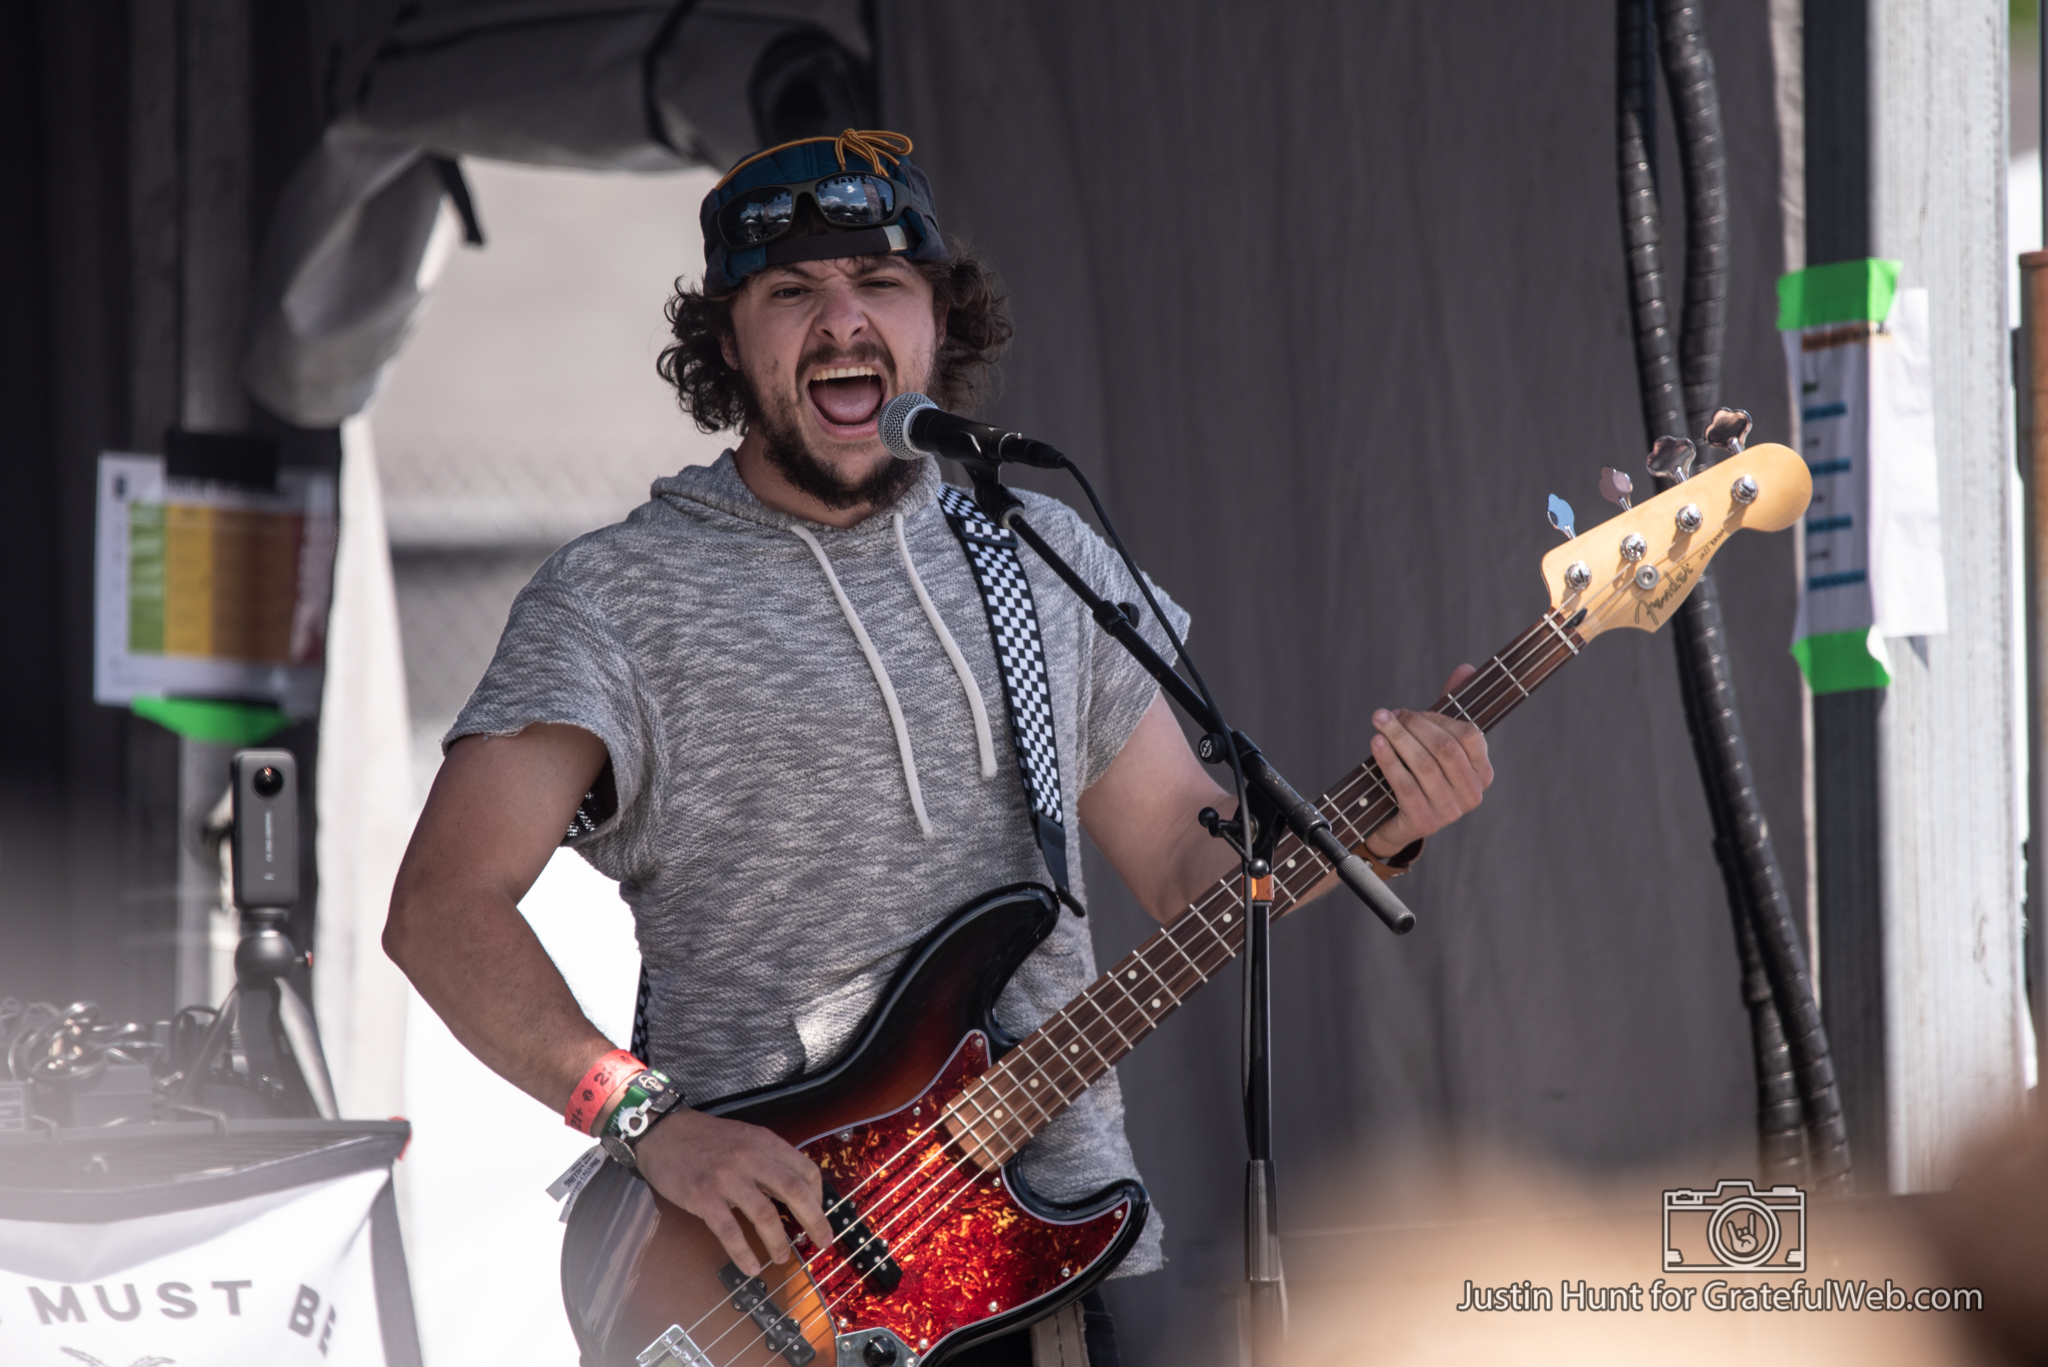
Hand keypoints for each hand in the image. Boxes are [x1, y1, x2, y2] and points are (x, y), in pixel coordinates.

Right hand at [633, 1106, 834, 1276]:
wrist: (663, 1132)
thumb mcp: (744, 1138)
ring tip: (783, 1257)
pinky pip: (729, 1230)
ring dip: (779, 1242)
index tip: (819, 1214)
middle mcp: (750, 1157)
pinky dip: (743, 1253)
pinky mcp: (703, 1196)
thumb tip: (792, 1192)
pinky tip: (751, 1267)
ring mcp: (726, 1177)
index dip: (818, 1196)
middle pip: (794, 1191)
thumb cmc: (705, 1139)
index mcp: (764, 1142)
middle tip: (822, 1241)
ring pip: (765, 1214)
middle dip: (814, 1220)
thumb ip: (768, 1160)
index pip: (805, 1170)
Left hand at [1362, 664, 1493, 856]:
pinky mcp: (1425, 821)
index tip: (1412, 712)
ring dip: (1397, 738)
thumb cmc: (1418, 776)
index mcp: (1484, 773)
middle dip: (1413, 725)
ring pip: (1423, 764)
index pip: (1470, 735)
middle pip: (1445, 748)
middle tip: (1387, 714)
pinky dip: (1388, 759)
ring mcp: (1450, 811)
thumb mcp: (1435, 744)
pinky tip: (1376, 743)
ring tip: (1378, 721)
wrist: (1395, 821)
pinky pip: (1405, 783)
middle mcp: (1473, 794)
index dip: (1438, 719)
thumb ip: (1449, 709)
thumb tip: (1465, 668)